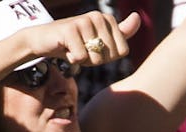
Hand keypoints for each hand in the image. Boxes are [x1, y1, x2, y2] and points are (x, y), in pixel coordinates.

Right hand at [23, 11, 140, 66]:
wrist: (47, 41)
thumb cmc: (77, 44)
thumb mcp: (102, 41)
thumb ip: (122, 33)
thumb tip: (137, 16)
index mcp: (108, 19)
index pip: (122, 52)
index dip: (108, 57)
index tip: (95, 49)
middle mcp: (97, 17)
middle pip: (109, 56)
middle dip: (96, 60)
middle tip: (82, 49)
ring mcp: (84, 21)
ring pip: (96, 58)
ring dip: (84, 60)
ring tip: (74, 48)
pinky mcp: (70, 29)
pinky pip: (80, 58)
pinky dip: (72, 59)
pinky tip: (66, 49)